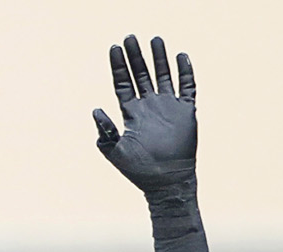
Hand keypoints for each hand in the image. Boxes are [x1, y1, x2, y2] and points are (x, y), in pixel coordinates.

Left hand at [93, 35, 196, 196]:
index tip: (114, 48)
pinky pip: (187, 88)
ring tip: (155, 40)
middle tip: (130, 37)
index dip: (119, 66)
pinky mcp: (186, 112)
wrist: (166, 183)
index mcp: (132, 113)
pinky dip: (185, 73)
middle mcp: (149, 106)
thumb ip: (105, 132)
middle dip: (135, 56)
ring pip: (163, 76)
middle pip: (141, 75)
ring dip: (159, 59)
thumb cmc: (139, 171)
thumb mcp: (116, 152)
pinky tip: (181, 56)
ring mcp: (168, 108)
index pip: (123, 83)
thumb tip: (96, 110)